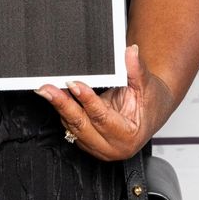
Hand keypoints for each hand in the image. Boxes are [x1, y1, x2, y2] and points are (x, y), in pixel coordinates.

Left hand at [38, 43, 164, 161]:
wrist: (151, 112)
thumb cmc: (150, 102)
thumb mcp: (147, 84)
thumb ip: (136, 69)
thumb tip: (130, 52)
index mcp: (129, 136)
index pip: (102, 118)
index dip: (87, 100)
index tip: (74, 84)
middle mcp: (112, 147)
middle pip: (82, 125)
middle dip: (63, 105)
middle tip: (47, 89)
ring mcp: (99, 147)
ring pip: (73, 127)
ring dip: (60, 107)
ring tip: (47, 90)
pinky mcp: (88, 142)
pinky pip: (71, 127)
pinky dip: (64, 111)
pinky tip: (56, 96)